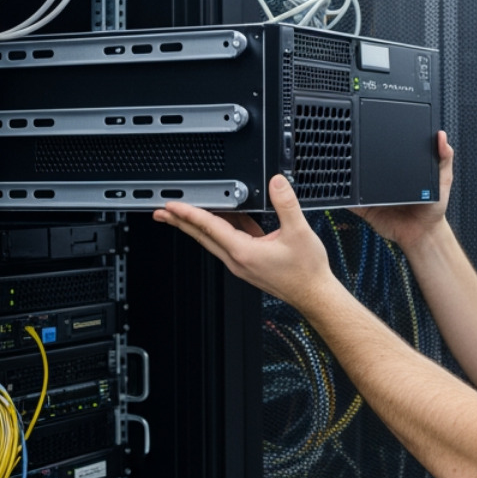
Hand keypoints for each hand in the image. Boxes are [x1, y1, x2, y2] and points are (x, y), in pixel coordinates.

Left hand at [154, 175, 341, 314]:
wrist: (314, 294)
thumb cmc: (306, 272)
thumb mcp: (299, 231)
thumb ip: (285, 204)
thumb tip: (275, 183)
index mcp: (244, 252)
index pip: (210, 228)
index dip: (189, 214)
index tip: (173, 206)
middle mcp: (238, 260)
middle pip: (203, 237)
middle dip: (181, 223)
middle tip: (162, 212)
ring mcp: (242, 263)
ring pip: (214, 240)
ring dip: (198, 227)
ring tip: (185, 214)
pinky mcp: (249, 264)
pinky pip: (230, 243)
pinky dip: (223, 230)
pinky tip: (229, 219)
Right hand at [350, 129, 453, 250]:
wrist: (422, 235)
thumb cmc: (433, 208)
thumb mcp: (443, 180)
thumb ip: (444, 159)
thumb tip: (442, 136)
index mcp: (399, 169)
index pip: (387, 151)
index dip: (381, 140)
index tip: (374, 128)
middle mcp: (384, 179)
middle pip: (368, 164)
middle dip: (360, 154)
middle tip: (356, 144)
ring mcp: (373, 194)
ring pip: (355, 181)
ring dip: (348, 174)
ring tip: (345, 164)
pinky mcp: (365, 208)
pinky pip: (350, 202)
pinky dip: (342, 196)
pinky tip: (339, 189)